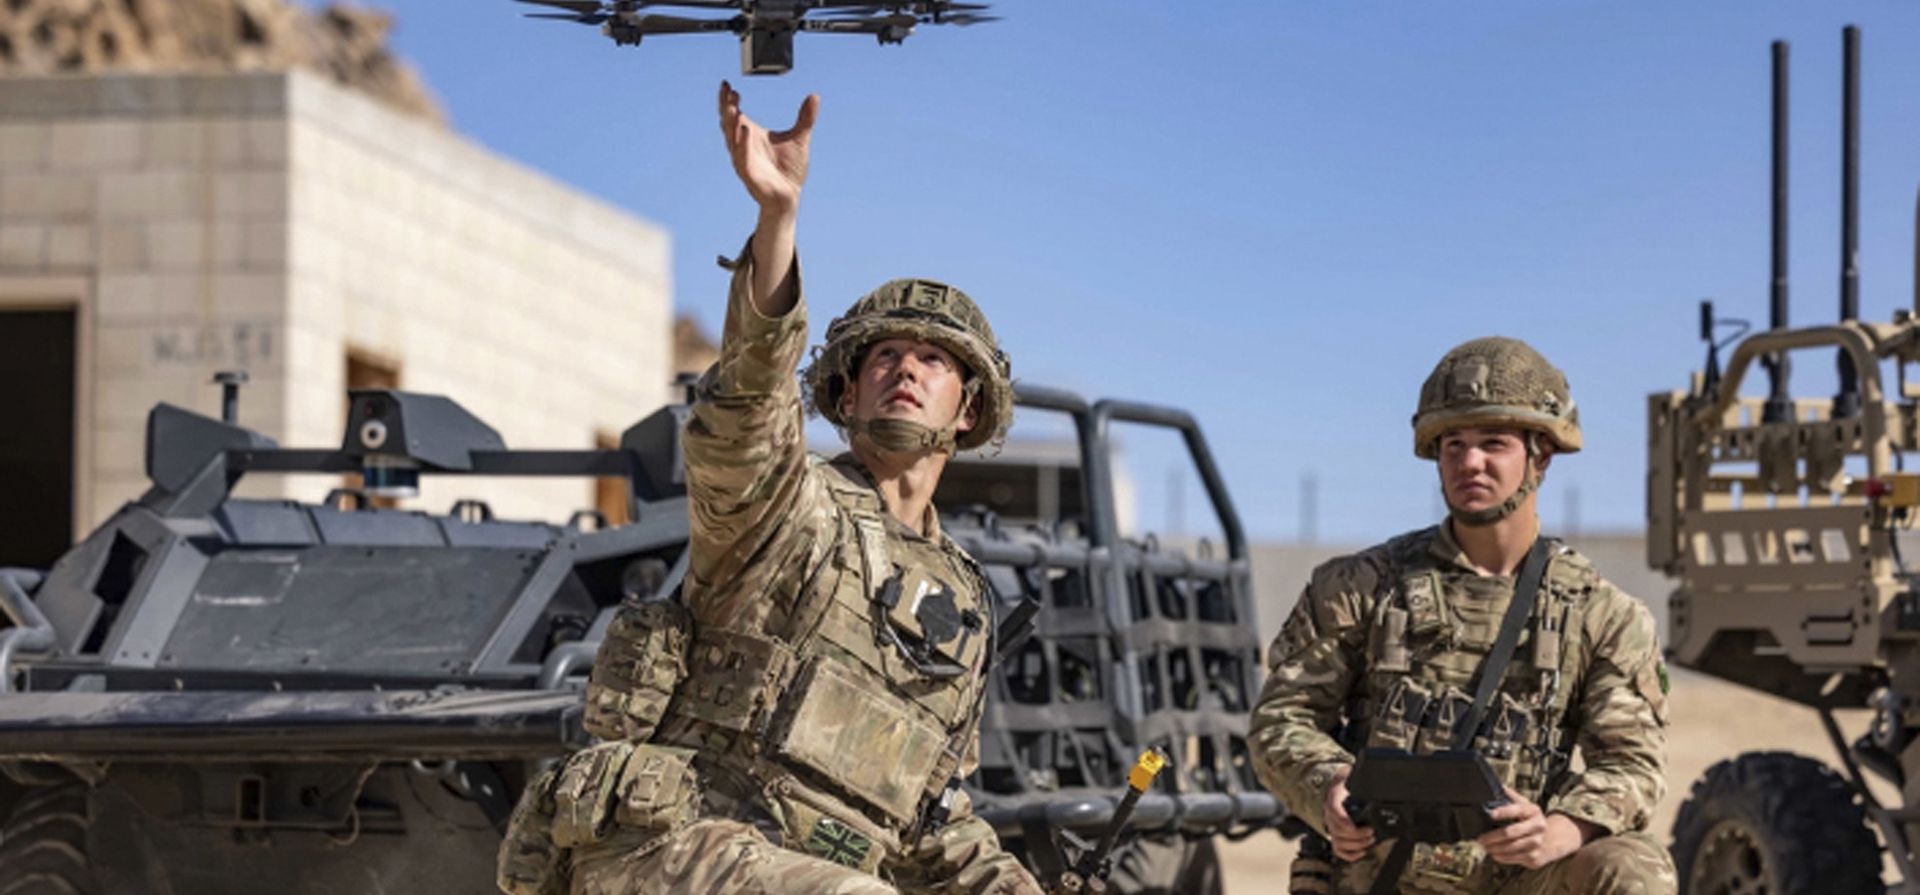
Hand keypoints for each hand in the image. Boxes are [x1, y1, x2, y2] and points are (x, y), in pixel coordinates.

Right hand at [718, 80, 817, 215]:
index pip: (735, 114)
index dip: (729, 100)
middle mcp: (742, 146)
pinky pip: (742, 158)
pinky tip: (745, 129)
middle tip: (727, 91)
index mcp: (750, 135)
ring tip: (732, 107)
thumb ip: (805, 118)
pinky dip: (742, 144)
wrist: (790, 196)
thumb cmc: (789, 170)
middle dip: (726, 107)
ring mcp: (744, 160)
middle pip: (729, 123)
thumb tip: (815, 96)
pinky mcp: (748, 174)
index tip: (727, 84)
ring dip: (731, 123)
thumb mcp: (799, 138)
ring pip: (732, 139)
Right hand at [1323, 765, 1375, 861]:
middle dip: (1356, 835)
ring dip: (1354, 845)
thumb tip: (1373, 777)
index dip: (1343, 821)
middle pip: (1337, 830)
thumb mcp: (1353, 775)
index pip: (1334, 810)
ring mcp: (1332, 826)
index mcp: (1333, 797)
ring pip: (1337, 842)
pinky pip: (1338, 849)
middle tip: (1371, 832)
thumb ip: (1360, 777)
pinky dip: (1349, 854)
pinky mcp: (1336, 835)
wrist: (1338, 784)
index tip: (1354, 827)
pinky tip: (1362, 851)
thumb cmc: (1347, 781)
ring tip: (1369, 841)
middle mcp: (1329, 813)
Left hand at [1476, 787, 1589, 868]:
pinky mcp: (1535, 856)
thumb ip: (1511, 796)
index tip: (1490, 814)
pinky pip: (1515, 858)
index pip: (1517, 809)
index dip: (1503, 812)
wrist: (1550, 839)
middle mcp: (1538, 826)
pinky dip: (1502, 857)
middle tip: (1480, 838)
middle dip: (1492, 836)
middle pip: (1511, 832)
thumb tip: (1498, 786)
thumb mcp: (1524, 805)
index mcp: (1532, 811)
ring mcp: (1537, 842)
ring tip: (1485, 846)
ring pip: (1512, 847)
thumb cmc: (1530, 820)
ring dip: (1495, 848)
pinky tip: (1494, 854)